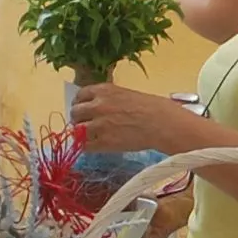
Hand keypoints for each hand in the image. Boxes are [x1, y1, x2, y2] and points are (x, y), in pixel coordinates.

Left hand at [70, 81, 193, 153]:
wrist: (163, 124)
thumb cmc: (152, 107)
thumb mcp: (126, 94)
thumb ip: (109, 99)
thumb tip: (97, 107)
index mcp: (104, 90)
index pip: (80, 95)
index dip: (79, 103)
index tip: (82, 109)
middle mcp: (97, 105)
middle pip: (75, 112)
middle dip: (78, 119)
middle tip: (85, 124)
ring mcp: (99, 124)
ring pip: (76, 130)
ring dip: (81, 134)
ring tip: (89, 137)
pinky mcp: (103, 142)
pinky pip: (85, 146)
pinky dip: (87, 147)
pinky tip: (95, 146)